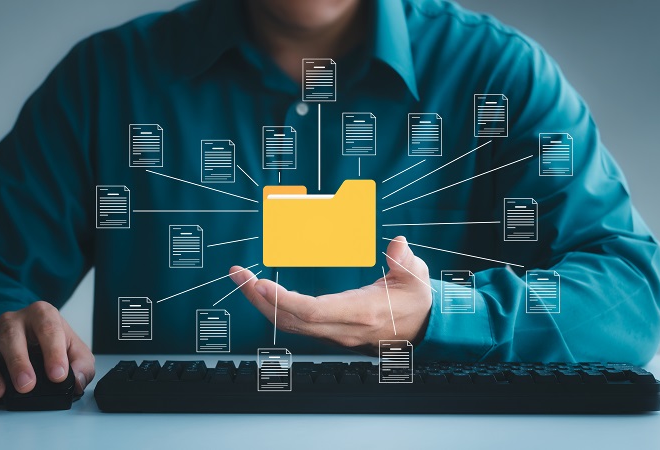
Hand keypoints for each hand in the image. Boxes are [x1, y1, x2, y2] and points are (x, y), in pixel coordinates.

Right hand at [0, 301, 94, 403]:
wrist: (34, 338)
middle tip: (27, 385)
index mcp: (43, 314)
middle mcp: (15, 320)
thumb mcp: (77, 351)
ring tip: (0, 392)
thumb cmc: (56, 344)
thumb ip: (82, 366)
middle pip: (11, 335)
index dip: (53, 352)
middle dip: (18, 362)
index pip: (49, 328)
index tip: (58, 375)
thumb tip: (77, 381)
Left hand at [229, 236, 432, 352]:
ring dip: (261, 303)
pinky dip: (273, 307)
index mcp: (361, 313)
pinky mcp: (329, 332)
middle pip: (291, 320)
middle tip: (238, 274)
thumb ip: (405, 260)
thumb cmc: (416, 300)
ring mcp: (334, 334)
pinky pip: (295, 323)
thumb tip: (397, 244)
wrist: (421, 329)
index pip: (314, 311)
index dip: (285, 300)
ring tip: (242, 279)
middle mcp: (343, 328)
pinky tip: (261, 291)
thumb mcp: (417, 277)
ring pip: (289, 324)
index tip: (262, 283)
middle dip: (259, 298)